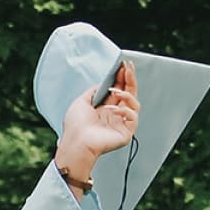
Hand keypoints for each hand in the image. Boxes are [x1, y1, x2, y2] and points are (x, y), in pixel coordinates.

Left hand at [56, 60, 140, 178]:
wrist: (75, 143)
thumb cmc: (75, 127)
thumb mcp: (81, 102)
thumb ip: (93, 91)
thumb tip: (102, 84)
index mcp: (104, 110)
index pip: (119, 90)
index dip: (122, 78)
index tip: (123, 65)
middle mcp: (114, 116)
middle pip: (129, 93)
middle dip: (129, 79)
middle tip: (128, 67)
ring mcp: (120, 124)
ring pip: (134, 103)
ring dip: (126, 93)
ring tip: (114, 90)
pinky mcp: (126, 133)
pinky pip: (133, 117)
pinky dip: (125, 110)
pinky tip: (112, 109)